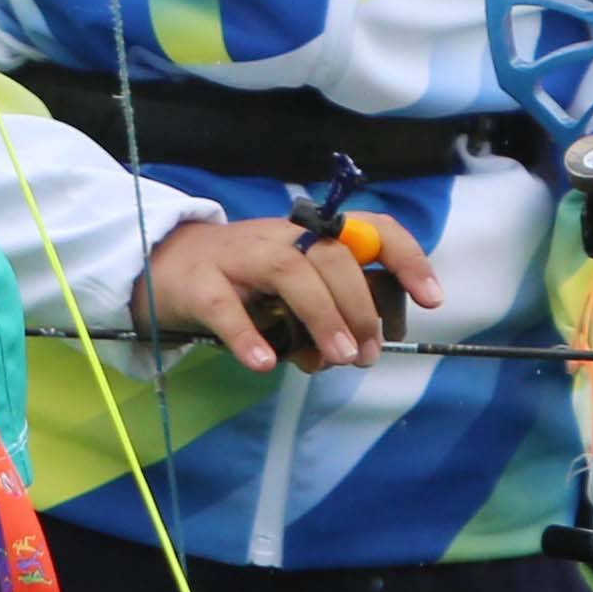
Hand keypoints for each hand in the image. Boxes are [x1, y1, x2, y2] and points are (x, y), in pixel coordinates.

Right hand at [131, 212, 442, 372]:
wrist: (161, 265)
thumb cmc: (240, 281)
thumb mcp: (290, 288)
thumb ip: (325, 313)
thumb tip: (356, 353)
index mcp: (307, 235)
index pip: (369, 227)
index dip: (406, 256)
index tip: (431, 298)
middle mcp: (278, 236)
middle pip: (331, 254)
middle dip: (358, 305)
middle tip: (366, 353)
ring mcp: (237, 255)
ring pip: (288, 269)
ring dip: (320, 314)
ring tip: (336, 357)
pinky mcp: (199, 283)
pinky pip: (225, 307)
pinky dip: (247, 336)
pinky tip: (265, 364)